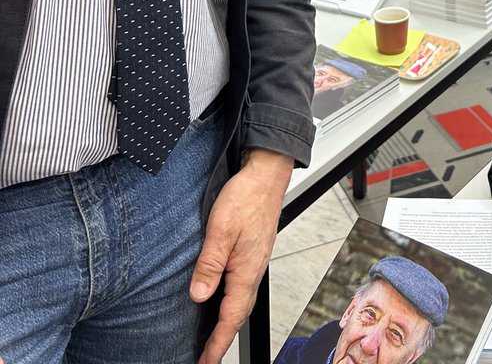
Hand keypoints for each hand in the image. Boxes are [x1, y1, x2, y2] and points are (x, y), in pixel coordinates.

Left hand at [191, 148, 293, 363]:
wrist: (267, 173)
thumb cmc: (247, 196)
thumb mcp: (221, 229)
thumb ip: (210, 264)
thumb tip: (198, 295)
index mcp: (247, 270)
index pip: (231, 316)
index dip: (217, 342)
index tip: (206, 361)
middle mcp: (254, 269)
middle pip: (239, 313)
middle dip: (223, 338)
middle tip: (208, 356)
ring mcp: (255, 260)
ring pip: (242, 299)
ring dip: (228, 320)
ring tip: (214, 335)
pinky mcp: (253, 251)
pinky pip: (243, 285)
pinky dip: (232, 301)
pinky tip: (223, 296)